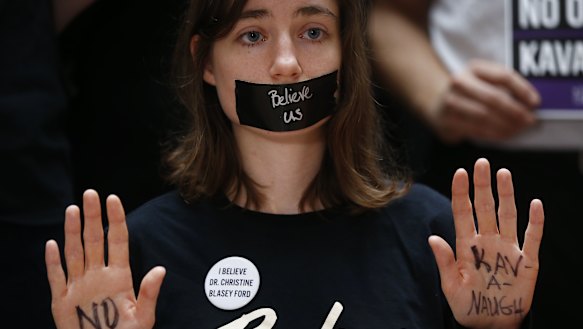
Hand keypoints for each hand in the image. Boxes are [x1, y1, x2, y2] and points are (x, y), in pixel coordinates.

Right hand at [45, 190, 165, 328]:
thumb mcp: (143, 317)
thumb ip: (150, 294)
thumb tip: (160, 270)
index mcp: (119, 276)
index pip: (117, 241)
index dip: (115, 219)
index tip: (113, 198)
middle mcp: (98, 276)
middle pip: (94, 240)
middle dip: (92, 217)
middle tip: (90, 193)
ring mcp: (79, 286)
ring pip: (74, 253)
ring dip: (72, 232)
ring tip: (73, 209)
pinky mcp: (62, 301)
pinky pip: (56, 277)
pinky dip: (53, 262)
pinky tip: (52, 244)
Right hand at [428, 60, 539, 142]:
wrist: (437, 103)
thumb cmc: (471, 92)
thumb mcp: (485, 80)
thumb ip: (505, 86)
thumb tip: (531, 103)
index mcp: (473, 68)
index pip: (503, 76)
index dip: (522, 90)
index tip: (536, 103)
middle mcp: (459, 82)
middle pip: (494, 98)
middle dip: (516, 111)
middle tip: (530, 121)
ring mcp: (450, 102)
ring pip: (485, 116)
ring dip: (507, 125)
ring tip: (519, 129)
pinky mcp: (447, 121)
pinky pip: (476, 130)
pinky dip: (494, 134)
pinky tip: (505, 134)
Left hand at [429, 158, 543, 328]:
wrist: (490, 324)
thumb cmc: (467, 305)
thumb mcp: (451, 286)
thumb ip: (444, 262)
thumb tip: (431, 238)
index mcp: (467, 245)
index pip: (463, 212)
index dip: (461, 192)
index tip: (459, 172)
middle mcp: (487, 242)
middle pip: (485, 207)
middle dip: (483, 186)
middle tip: (482, 162)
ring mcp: (507, 249)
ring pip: (507, 216)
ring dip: (506, 195)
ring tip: (503, 173)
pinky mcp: (526, 262)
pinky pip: (531, 238)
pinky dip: (535, 222)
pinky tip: (535, 203)